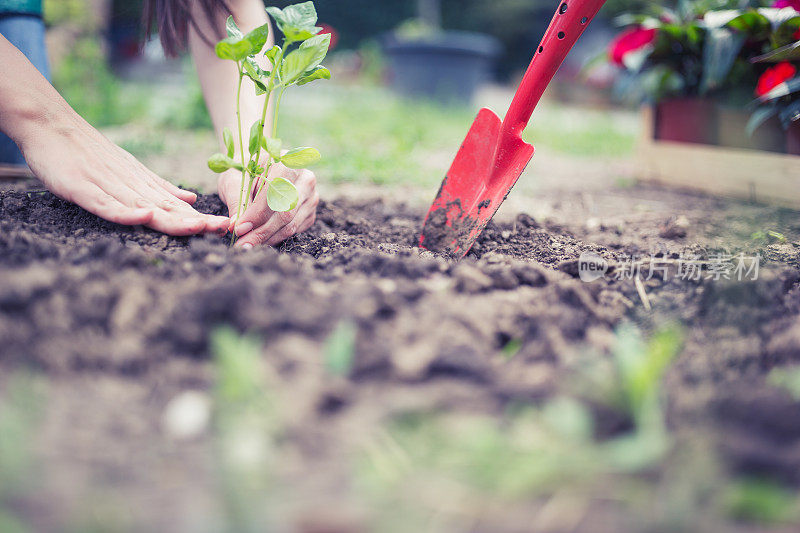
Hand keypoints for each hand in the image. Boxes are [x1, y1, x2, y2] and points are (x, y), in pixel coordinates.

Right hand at [21, 118, 229, 235]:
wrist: (50, 123)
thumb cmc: (87, 151)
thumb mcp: (128, 169)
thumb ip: (158, 187)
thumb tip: (191, 199)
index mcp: (142, 184)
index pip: (177, 206)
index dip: (201, 218)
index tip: (228, 226)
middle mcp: (130, 184)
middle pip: (167, 208)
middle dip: (196, 220)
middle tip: (224, 228)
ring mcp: (106, 185)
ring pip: (143, 206)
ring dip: (171, 217)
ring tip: (199, 226)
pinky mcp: (81, 187)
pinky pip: (105, 203)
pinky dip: (125, 212)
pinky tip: (144, 217)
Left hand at [218, 162, 317, 247]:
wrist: (257, 169)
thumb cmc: (244, 171)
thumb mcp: (234, 179)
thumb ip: (236, 201)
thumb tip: (236, 226)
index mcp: (288, 162)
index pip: (275, 193)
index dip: (257, 214)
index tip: (239, 228)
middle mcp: (305, 179)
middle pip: (285, 213)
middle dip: (261, 232)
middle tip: (242, 244)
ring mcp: (311, 196)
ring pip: (290, 225)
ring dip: (267, 238)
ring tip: (247, 244)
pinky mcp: (310, 211)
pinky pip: (295, 230)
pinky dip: (275, 238)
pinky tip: (259, 240)